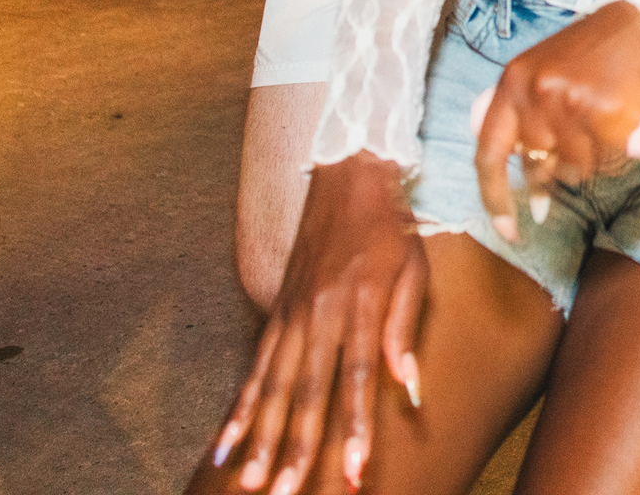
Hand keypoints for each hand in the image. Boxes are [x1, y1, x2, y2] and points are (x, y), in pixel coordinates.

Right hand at [211, 155, 424, 494]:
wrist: (348, 177)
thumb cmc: (391, 229)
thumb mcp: (413, 271)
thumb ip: (404, 330)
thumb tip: (409, 389)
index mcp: (360, 305)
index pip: (358, 379)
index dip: (357, 428)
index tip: (355, 471)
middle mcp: (320, 314)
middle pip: (307, 392)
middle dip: (298, 448)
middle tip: (286, 493)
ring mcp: (292, 314)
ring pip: (273, 387)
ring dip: (262, 437)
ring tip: (251, 481)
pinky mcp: (276, 312)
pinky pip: (255, 367)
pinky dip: (240, 408)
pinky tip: (226, 443)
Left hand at [472, 0, 639, 241]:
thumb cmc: (598, 50)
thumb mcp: (545, 71)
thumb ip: (528, 113)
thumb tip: (527, 172)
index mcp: (512, 82)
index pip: (488, 153)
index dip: (494, 198)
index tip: (507, 230)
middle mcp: (534, 91)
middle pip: (540, 165)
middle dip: (558, 174)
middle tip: (581, 159)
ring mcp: (569, 100)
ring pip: (575, 167)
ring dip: (593, 164)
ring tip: (607, 135)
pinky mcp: (604, 108)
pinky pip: (605, 157)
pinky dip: (615, 158)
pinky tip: (623, 136)